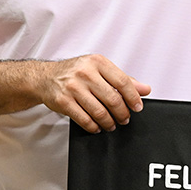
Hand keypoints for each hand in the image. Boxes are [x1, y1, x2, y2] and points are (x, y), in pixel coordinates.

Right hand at [37, 54, 151, 132]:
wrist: (45, 77)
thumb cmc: (74, 72)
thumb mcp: (100, 69)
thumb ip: (123, 79)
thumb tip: (145, 89)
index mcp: (97, 62)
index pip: (122, 81)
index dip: (133, 97)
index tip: (137, 107)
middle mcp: (85, 73)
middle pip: (112, 98)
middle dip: (122, 113)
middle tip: (124, 119)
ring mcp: (73, 87)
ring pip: (99, 111)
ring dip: (109, 122)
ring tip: (112, 124)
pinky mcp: (64, 101)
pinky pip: (84, 119)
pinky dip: (94, 126)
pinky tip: (97, 126)